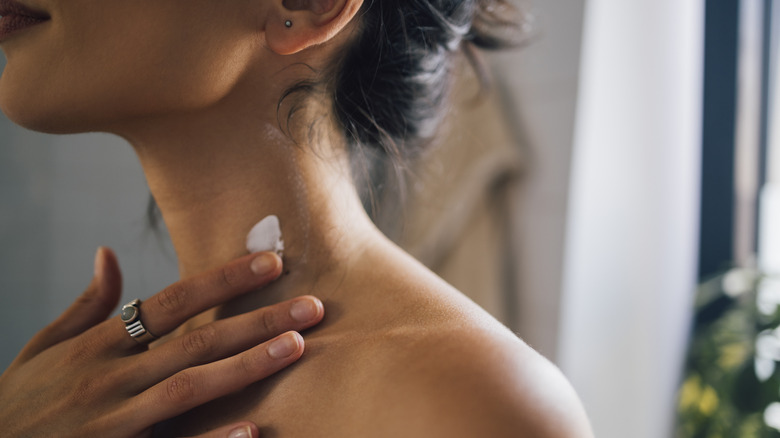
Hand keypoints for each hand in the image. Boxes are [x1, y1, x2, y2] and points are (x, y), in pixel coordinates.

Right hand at [0, 247, 323, 437]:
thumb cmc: (19, 402)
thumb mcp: (44, 348)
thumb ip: (85, 305)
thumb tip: (108, 253)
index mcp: (98, 344)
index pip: (173, 300)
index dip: (225, 279)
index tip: (272, 262)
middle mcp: (111, 377)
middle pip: (196, 340)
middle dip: (257, 320)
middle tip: (311, 307)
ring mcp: (115, 421)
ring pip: (190, 387)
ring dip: (246, 367)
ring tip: (294, 347)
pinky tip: (255, 429)